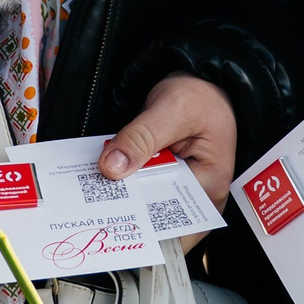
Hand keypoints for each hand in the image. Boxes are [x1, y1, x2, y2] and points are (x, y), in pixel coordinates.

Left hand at [98, 74, 237, 206]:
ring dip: (120, 194)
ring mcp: (178, 186)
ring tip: (94, 190)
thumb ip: (142, 138)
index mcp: (210, 185)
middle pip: (157, 215)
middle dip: (126, 209)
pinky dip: (122, 179)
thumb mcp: (172, 110)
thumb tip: (112, 168)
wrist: (202, 80)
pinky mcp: (162, 177)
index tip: (111, 218)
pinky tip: (103, 176)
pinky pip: (139, 185)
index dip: (143, 224)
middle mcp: (196, 194)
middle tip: (93, 204)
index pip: (174, 220)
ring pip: (145, 202)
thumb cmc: (201, 95)